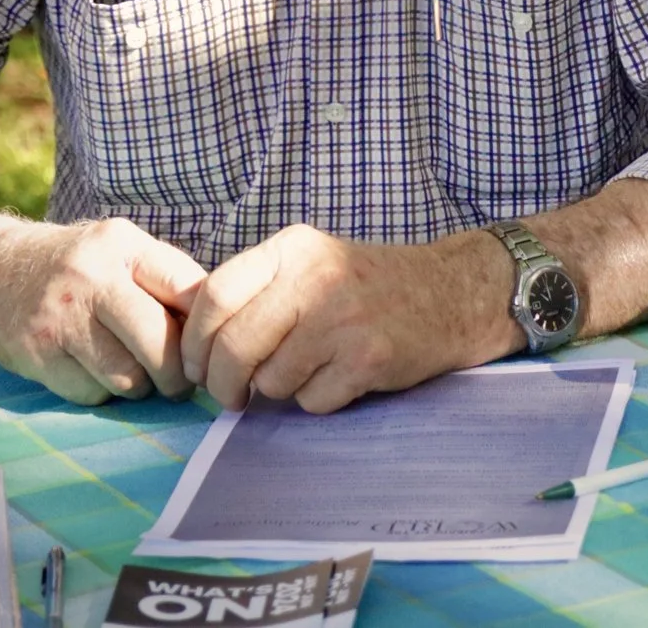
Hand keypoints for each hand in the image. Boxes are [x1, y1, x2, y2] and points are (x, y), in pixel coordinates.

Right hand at [0, 217, 205, 406]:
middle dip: (177, 374)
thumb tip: (221, 328)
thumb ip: (167, 280)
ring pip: (128, 377)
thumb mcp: (121, 251)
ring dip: (137, 384)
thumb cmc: (77, 268)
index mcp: (124, 246)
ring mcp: (61, 317)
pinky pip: (91, 393)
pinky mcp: (37, 354)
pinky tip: (90, 368)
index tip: (209, 348)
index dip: (206, 328)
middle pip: (160, 344)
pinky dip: (99, 390)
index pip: (187, 289)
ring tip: (130, 369)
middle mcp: (92, 277)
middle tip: (179, 382)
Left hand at [179, 226, 505, 412]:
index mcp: (293, 248)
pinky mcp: (370, 357)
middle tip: (232, 396)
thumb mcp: (311, 265)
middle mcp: (315, 278)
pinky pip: (313, 401)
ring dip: (281, 390)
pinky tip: (343, 377)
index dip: (195, 343)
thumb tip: (194, 343)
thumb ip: (257, 291)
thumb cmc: (369, 287)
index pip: (214, 296)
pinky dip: (320, 400)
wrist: (453, 293)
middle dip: (224, 383)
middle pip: (235, 347)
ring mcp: (344, 318)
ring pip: (272, 380)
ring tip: (312, 369)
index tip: (198, 367)